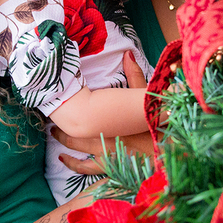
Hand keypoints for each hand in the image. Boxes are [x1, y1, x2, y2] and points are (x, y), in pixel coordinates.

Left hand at [56, 52, 153, 175]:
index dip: (66, 108)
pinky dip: (74, 165)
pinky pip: (86, 169)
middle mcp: (103, 139)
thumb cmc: (158, 124)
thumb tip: (127, 53)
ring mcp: (105, 156)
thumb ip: (135, 76)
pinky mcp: (109, 168)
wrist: (171, 150)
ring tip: (54, 135)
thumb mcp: (146, 97)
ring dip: (64, 143)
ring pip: (76, 151)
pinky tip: (64, 160)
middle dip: (61, 128)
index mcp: (109, 122)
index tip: (56, 100)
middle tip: (51, 121)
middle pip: (75, 134)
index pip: (82, 113)